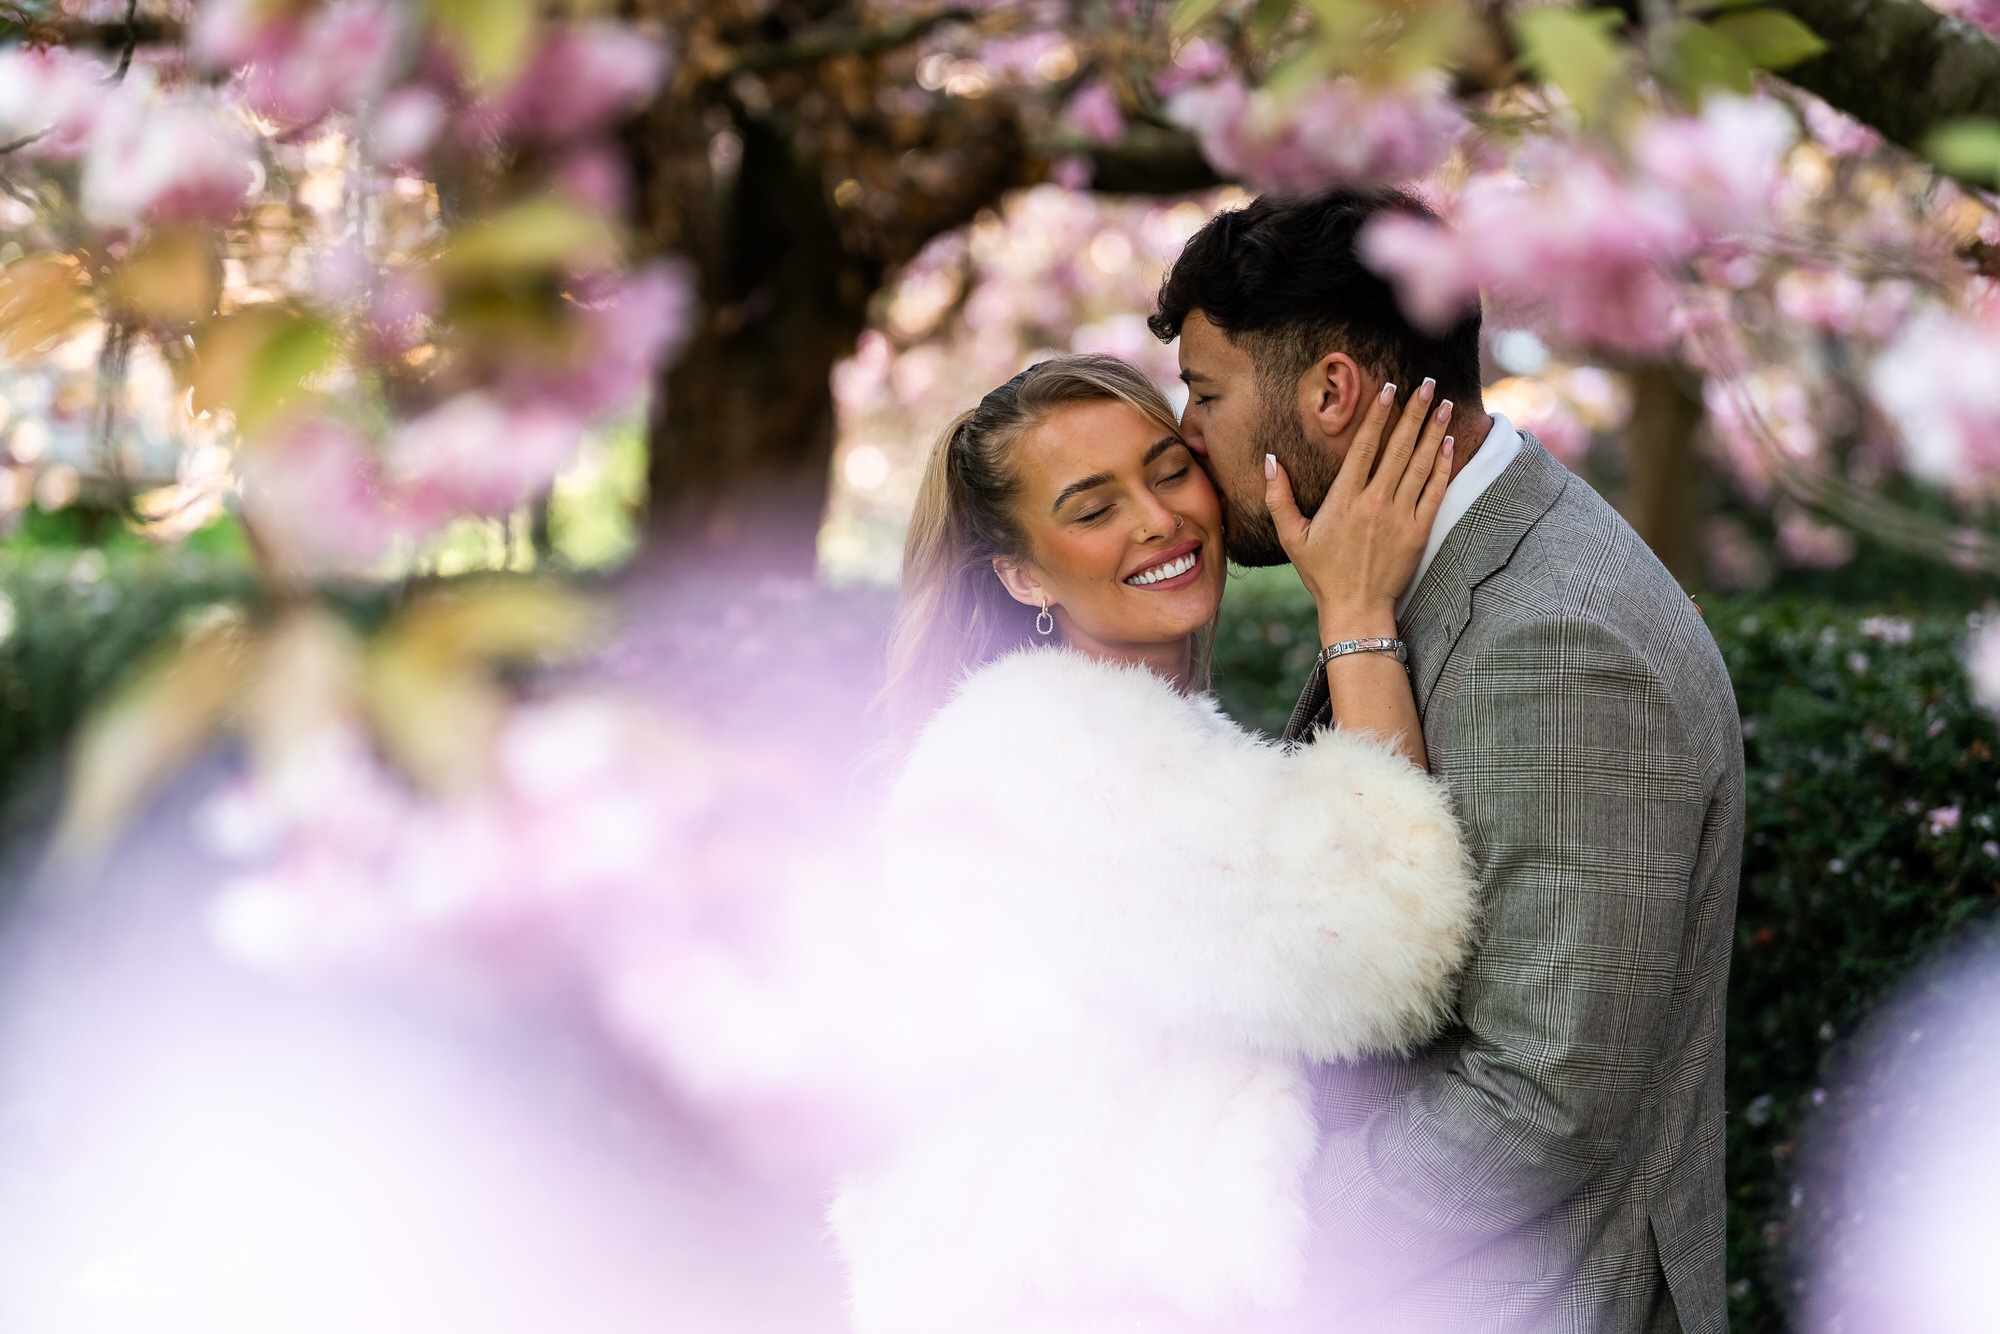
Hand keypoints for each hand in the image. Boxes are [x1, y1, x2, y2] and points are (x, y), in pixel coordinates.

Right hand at [1265, 377, 1453, 641]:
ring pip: (1420, 464)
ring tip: (1444, 405)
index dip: (1379, 415)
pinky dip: (1442, 465)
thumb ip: (1278, 497)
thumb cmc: (1321, 573)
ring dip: (1433, 431)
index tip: (1390, 388)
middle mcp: (1375, 502)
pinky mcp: (1419, 531)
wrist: (1356, 608)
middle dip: (1414, 412)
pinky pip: (1434, 491)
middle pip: (1398, 447)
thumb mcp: (1291, 537)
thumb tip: (1269, 460)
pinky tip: (1448, 444)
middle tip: (1428, 384)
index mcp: (1344, 499)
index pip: (1365, 446)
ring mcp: (1400, 516)